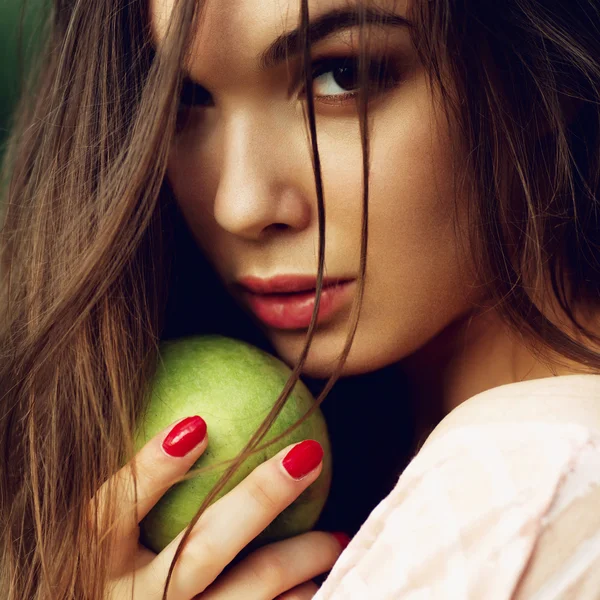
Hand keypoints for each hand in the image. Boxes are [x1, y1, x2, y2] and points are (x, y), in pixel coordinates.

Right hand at [89, 415, 344, 598]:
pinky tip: (317, 586)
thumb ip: (133, 493)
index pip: (109, 511)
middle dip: (259, 499)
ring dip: (300, 557)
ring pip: (248, 590)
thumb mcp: (104, 542)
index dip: (150, 469)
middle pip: (201, 549)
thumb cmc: (117, 578)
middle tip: (307, 455)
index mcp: (94, 565)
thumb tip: (191, 422)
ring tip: (335, 537)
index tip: (198, 423)